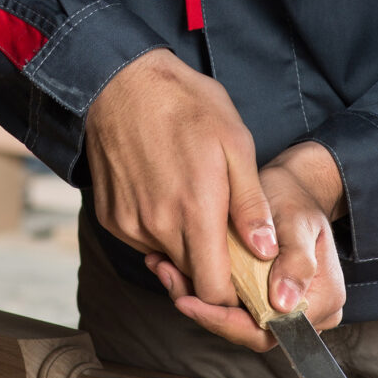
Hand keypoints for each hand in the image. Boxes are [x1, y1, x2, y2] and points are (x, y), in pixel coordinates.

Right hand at [83, 50, 271, 323]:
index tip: (246, 279)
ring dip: (184, 245)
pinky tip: (165, 194)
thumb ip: (250, 203)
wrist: (122, 82)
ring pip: (167, 259)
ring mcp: (129, 224)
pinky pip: (142, 241)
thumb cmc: (186, 105)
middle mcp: (157, 226)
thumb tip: (267, 250)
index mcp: (195, 211)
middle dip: (211, 268)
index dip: (234, 295)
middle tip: (225, 236)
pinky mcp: (110, 218)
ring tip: (193, 203)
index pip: (215, 291)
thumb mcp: (235, 143)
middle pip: (192, 279)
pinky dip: (158, 230)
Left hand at [146, 143, 347, 353]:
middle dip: (205, 311)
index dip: (228, 322)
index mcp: (323, 301)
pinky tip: (172, 267)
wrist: (291, 187)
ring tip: (165, 270)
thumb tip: (284, 304)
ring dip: (197, 298)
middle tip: (170, 281)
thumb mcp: (299, 222)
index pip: (271, 330)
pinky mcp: (259, 298)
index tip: (192, 302)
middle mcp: (304, 313)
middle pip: (249, 331)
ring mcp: (280, 308)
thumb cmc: (297, 200)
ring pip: (234, 320)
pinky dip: (200, 289)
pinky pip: (229, 305)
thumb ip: (297, 261)